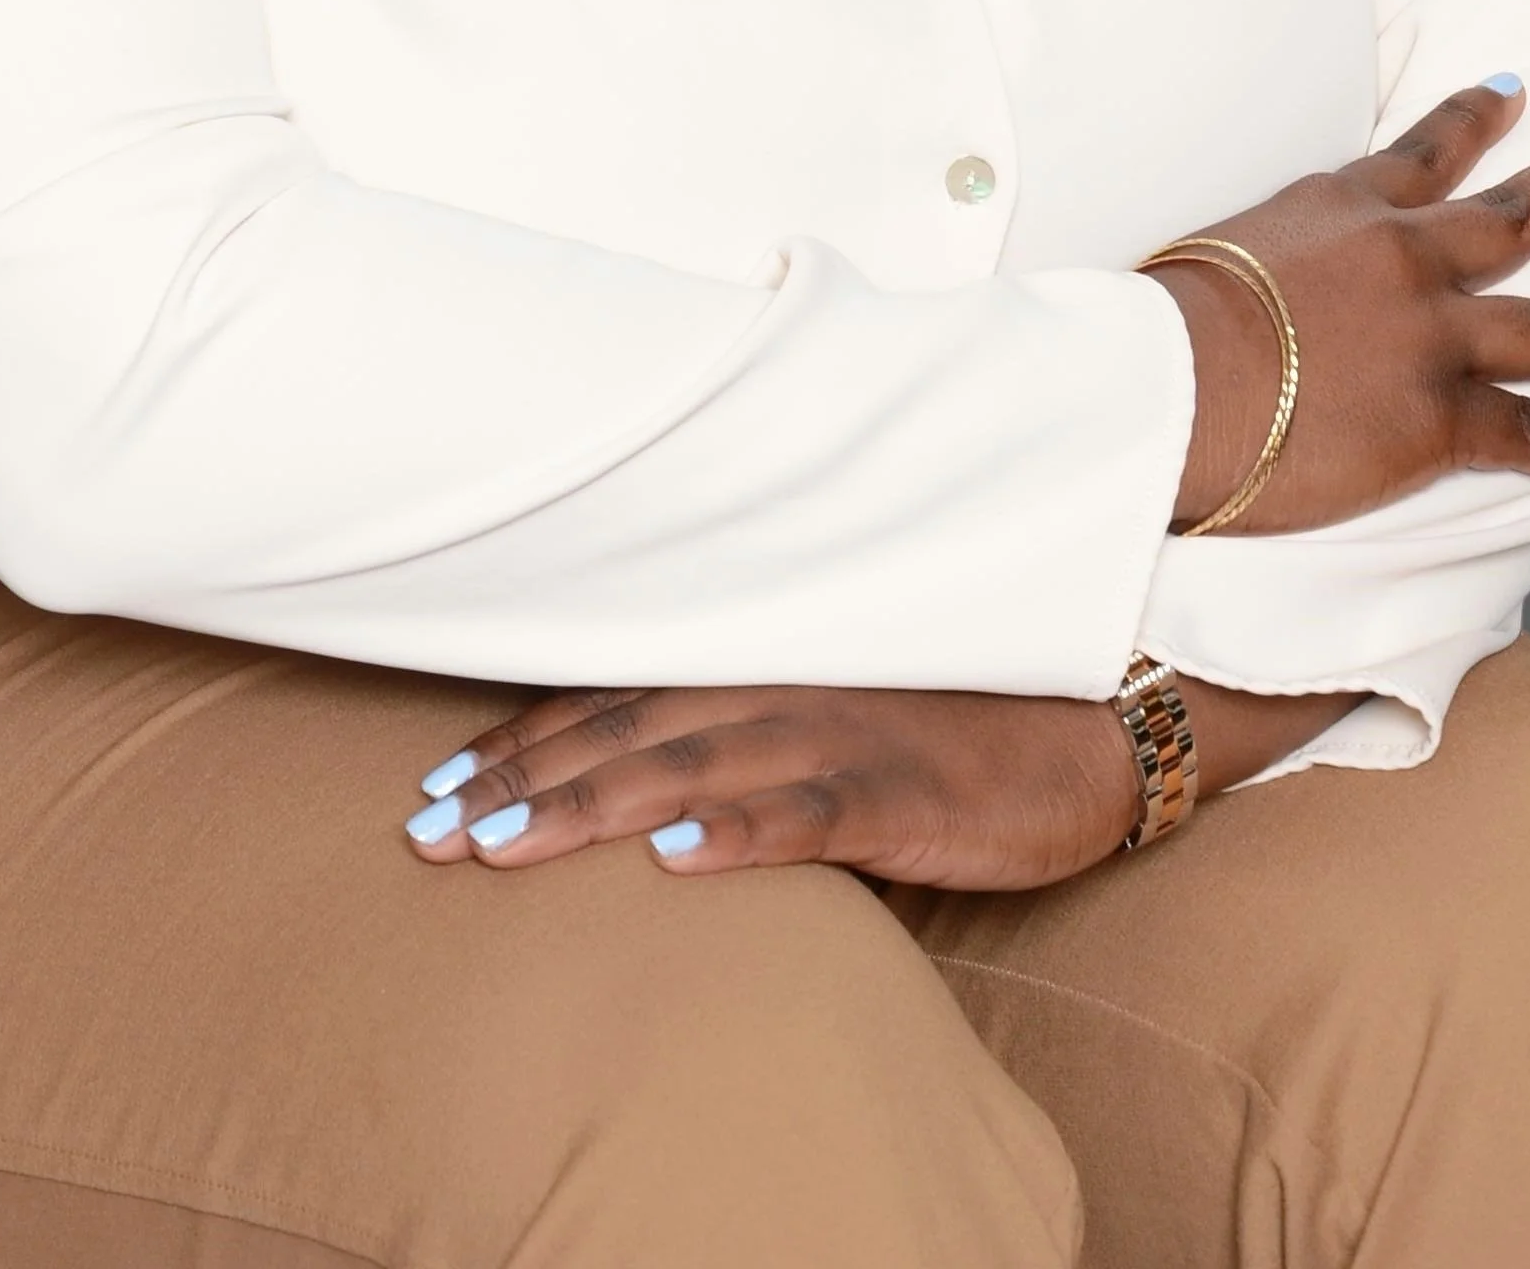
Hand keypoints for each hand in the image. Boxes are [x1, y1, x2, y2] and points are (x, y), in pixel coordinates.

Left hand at [402, 676, 1359, 886]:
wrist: (1104, 711)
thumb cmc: (966, 716)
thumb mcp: (839, 716)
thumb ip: (749, 737)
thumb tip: (651, 787)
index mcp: (761, 668)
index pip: (614, 701)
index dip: (522, 742)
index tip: (436, 786)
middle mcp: (781, 688)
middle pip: (623, 732)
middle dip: (516, 782)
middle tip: (425, 830)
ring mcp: (840, 734)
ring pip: (688, 767)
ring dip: (584, 807)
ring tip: (497, 844)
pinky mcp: (904, 790)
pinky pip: (811, 812)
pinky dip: (738, 835)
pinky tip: (674, 860)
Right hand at [1159, 79, 1529, 532]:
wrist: (1169, 382)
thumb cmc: (1162, 317)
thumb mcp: (1212, 247)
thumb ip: (1257, 256)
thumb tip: (1236, 284)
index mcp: (1344, 206)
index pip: (1426, 150)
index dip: (1476, 115)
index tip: (1517, 87)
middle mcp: (1407, 257)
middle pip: (1521, 210)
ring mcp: (1433, 337)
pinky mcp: (1438, 418)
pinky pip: (1525, 433)